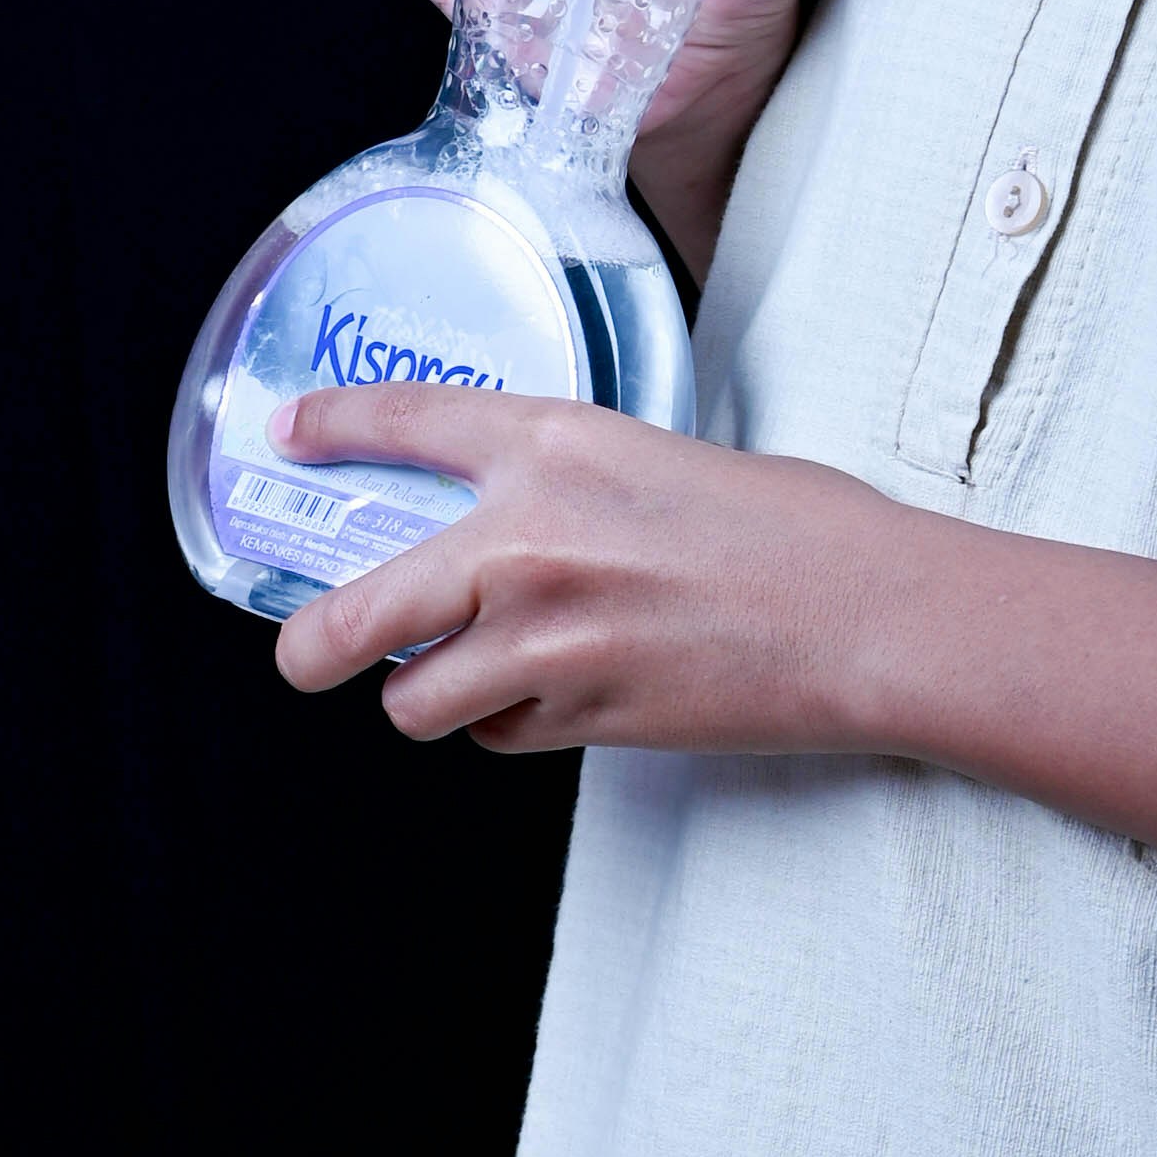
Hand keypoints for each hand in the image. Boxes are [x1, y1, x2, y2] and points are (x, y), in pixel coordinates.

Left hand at [264, 382, 887, 753]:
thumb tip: (498, 515)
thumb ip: (559, 481)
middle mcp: (525, 538)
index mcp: (550, 443)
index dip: (332, 425)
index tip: (290, 434)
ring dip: (428, 696)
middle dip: (309, 646)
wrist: (866, 613)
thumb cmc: (788, 527)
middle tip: (304, 652)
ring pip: (416, 700)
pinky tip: (553, 696)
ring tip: (467, 676)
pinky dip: (505, 727)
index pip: (403, 420)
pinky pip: (497, 736)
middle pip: (354, 615)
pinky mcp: (582, 716)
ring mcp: (547, 639)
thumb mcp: (650, 457)